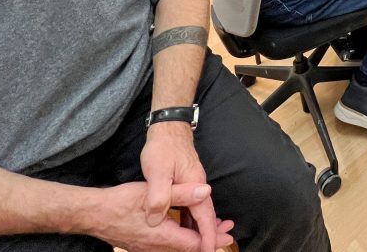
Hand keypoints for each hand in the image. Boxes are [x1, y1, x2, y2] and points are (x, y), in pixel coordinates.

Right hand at [87, 181, 233, 251]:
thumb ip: (182, 193)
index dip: (213, 238)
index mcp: (162, 238)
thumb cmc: (121, 203)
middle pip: (189, 247)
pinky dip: (183, 236)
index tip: (228, 232)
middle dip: (209, 238)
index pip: (195, 243)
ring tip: (213, 226)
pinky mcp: (142, 244)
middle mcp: (156, 248)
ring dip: (196, 236)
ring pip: (179, 246)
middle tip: (228, 230)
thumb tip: (206, 191)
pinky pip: (168, 245)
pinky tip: (187, 226)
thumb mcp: (153, 192)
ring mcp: (148, 248)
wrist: (93, 214)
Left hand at [140, 124, 219, 251]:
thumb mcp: (157, 172)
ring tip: (199, 243)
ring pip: (199, 211)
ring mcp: (193, 183)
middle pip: (206, 216)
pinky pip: (192, 204)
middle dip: (209, 234)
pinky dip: (192, 217)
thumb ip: (159, 196)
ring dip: (200, 227)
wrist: (168, 126)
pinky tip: (186, 224)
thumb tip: (156, 220)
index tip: (210, 251)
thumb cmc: (163, 147)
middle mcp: (198, 186)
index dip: (207, 236)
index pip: (205, 217)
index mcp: (195, 186)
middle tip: (208, 250)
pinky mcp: (186, 181)